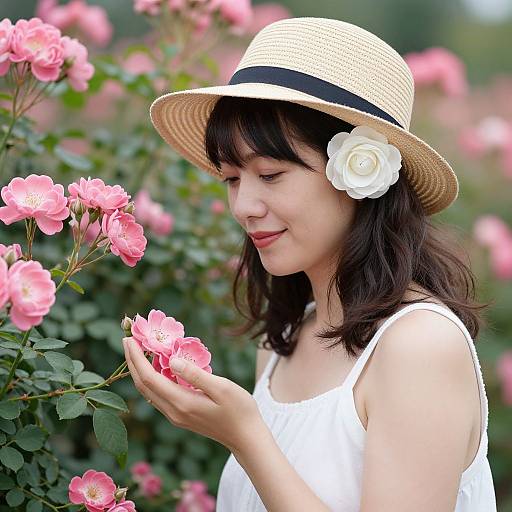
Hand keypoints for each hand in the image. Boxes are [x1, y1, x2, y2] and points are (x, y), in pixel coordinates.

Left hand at [122, 336, 263, 452]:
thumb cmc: (239, 410)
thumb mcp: (222, 388)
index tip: (129, 338)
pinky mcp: (180, 416)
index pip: (149, 378)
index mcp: (181, 402)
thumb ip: (196, 375)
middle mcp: (173, 411)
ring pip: (148, 391)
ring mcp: (175, 415)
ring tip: (138, 349)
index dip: (136, 358)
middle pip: (142, 385)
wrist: (245, 437)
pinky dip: (151, 378)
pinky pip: (158, 395)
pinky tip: (156, 366)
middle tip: (127, 338)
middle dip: (132, 362)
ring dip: (139, 370)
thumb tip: (172, 360)